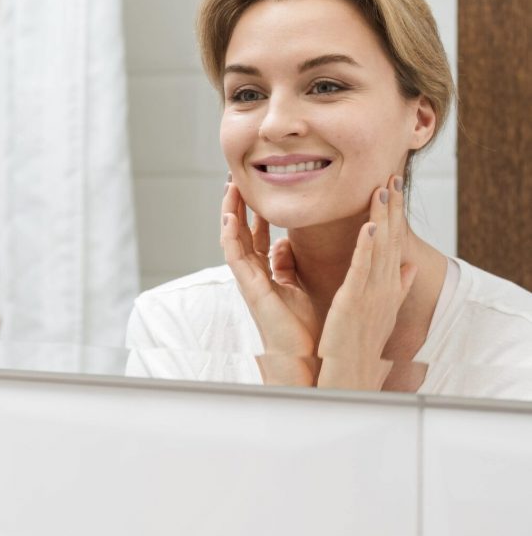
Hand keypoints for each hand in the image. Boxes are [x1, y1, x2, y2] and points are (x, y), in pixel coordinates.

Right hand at [221, 183, 319, 383]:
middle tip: (236, 179)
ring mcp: (248, 281)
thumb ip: (289, 265)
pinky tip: (229, 215)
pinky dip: (229, 235)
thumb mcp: (299, 287)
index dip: (255, 214)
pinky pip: (234, 256)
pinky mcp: (249, 287)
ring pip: (233, 240)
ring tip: (229, 187)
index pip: (256, 237)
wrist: (306, 356)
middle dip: (238, 207)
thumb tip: (282, 244)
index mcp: (267, 275)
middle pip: (240, 233)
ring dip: (229, 214)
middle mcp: (254, 275)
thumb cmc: (306, 329)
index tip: (256, 190)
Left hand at [317, 176, 416, 390]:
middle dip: (392, 208)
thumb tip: (410, 268)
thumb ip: (396, 288)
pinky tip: (370, 227)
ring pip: (379, 249)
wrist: (352, 378)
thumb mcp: (380, 313)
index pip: (393, 244)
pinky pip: (362, 271)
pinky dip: (367, 248)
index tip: (394, 189)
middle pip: (391, 240)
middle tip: (392, 175)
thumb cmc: (359, 348)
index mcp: (387, 289)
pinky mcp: (354, 303)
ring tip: (384, 188)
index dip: (395, 216)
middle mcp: (383, 289)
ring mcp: (371, 295)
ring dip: (383, 217)